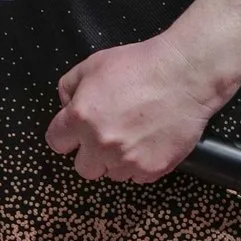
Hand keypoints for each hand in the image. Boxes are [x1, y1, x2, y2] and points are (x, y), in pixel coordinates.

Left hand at [45, 35, 217, 183]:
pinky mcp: (152, 170)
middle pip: (83, 167)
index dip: (65, 135)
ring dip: (116, 159)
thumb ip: (70, 87)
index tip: (74, 132)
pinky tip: (148, 140)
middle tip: (106, 134)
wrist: (183, 76)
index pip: (56, 142)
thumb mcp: (93, 64)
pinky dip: (140, 163)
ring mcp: (127, 160)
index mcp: (81, 117)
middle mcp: (100, 144)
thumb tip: (66, 106)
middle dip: (91, 153)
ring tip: (133, 134)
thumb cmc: (140, 65)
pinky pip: (137, 176)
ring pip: (111, 174)